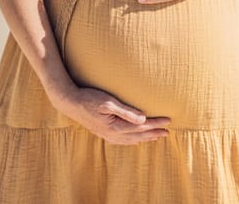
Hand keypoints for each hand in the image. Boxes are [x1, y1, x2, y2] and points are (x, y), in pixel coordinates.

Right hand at [54, 85, 170, 144]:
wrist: (69, 102)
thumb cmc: (89, 98)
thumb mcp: (109, 103)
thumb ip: (126, 112)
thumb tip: (143, 119)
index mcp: (115, 127)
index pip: (142, 126)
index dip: (156, 123)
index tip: (168, 120)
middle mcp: (112, 134)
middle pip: (138, 136)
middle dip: (154, 133)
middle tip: (168, 132)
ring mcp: (107, 135)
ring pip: (131, 140)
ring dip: (145, 138)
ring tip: (156, 136)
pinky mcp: (103, 133)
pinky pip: (122, 140)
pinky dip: (133, 140)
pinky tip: (136, 139)